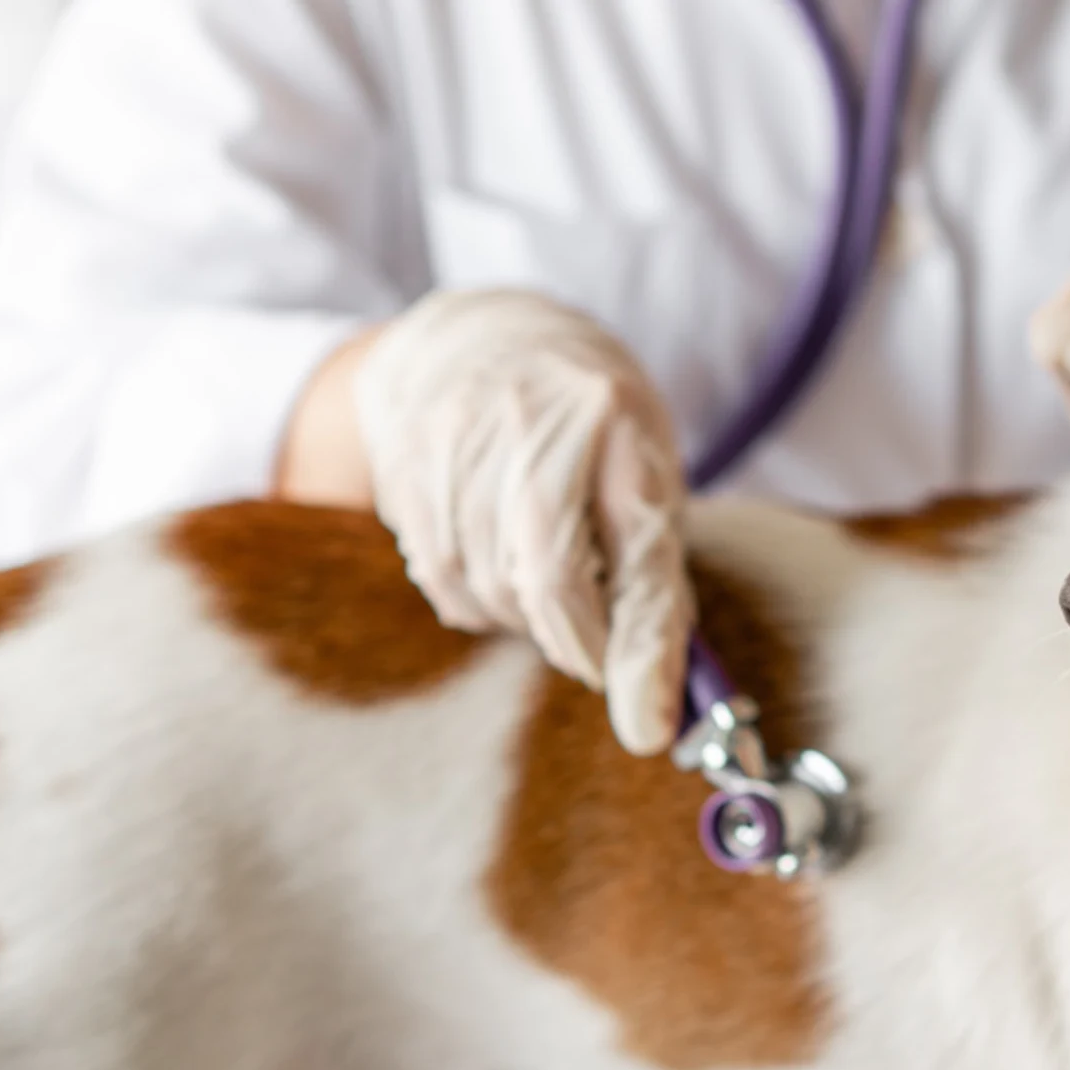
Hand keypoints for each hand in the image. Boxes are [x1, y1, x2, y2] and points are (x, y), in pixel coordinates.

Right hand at [348, 290, 693, 754]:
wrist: (481, 338)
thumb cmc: (589, 422)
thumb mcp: (647, 472)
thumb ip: (656, 577)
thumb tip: (663, 705)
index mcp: (618, 419)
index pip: (635, 556)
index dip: (642, 653)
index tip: (649, 731)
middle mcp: (534, 420)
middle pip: (547, 584)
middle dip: (578, 640)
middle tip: (595, 638)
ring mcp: (458, 437)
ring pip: (487, 592)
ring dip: (524, 619)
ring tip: (546, 580)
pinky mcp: (405, 466)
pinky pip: (442, 581)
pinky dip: (477, 600)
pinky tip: (496, 563)